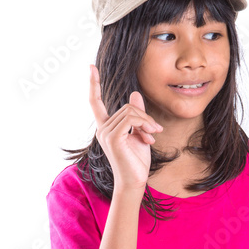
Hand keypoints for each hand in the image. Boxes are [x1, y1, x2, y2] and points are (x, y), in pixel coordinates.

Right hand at [89, 64, 162, 190]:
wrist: (135, 181)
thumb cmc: (136, 161)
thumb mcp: (139, 133)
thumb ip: (137, 115)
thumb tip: (135, 93)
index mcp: (105, 127)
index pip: (95, 102)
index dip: (93, 84)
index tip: (91, 67)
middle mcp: (102, 129)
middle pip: (127, 106)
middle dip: (145, 117)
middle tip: (156, 131)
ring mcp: (106, 133)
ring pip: (131, 111)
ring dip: (148, 122)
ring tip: (154, 135)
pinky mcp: (114, 138)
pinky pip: (131, 119)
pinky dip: (145, 124)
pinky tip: (150, 137)